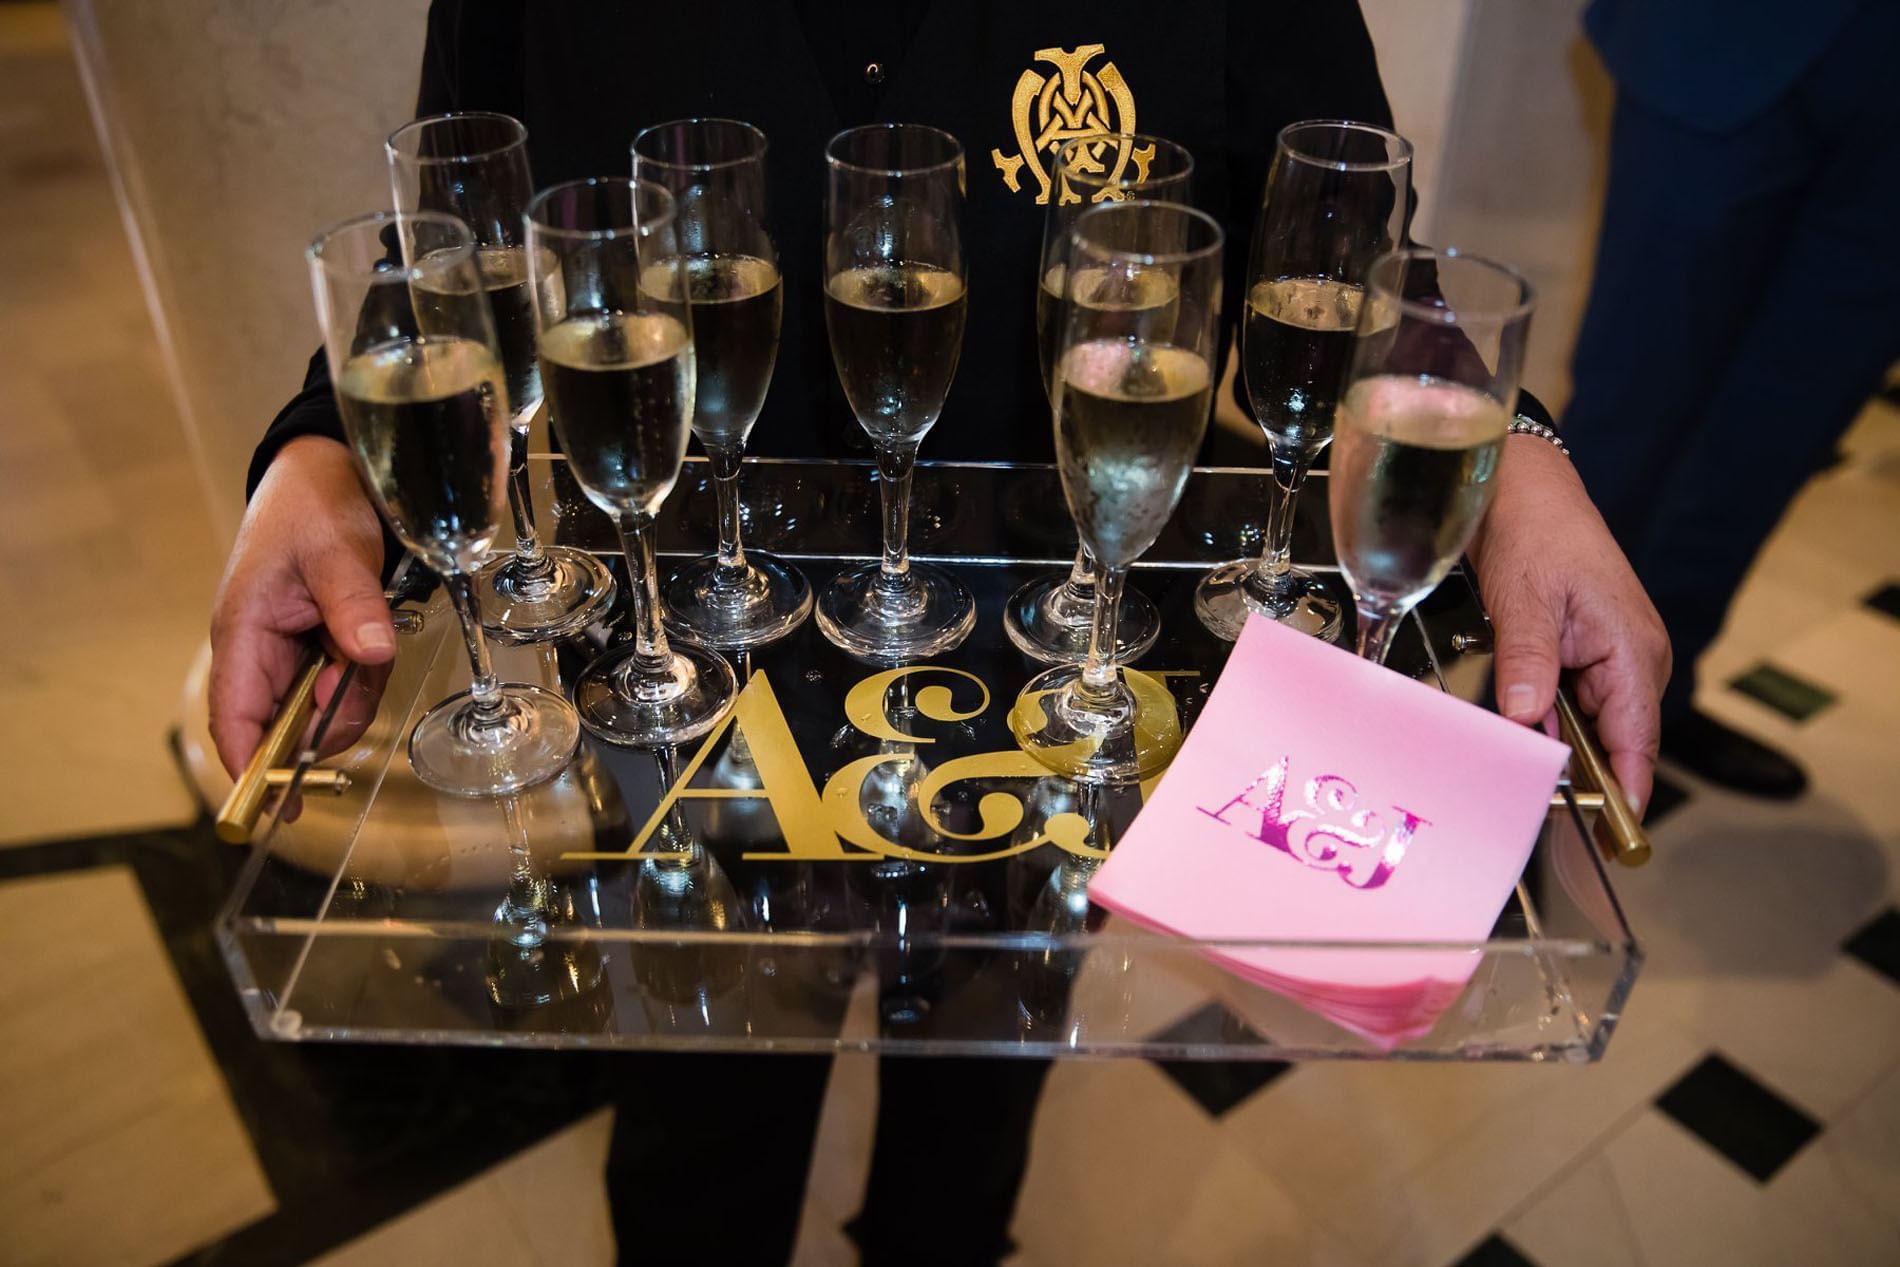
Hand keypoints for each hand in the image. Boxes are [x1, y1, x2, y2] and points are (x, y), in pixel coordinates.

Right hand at [208, 437, 393, 777]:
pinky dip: (367, 673)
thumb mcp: (336, 549)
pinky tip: (374, 638)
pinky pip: (348, 682)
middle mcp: (262, 650)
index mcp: (243, 631)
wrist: (330, 470)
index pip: (235, 716)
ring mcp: (294, 651)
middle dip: (329, 719)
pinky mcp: (324, 646)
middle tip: (357, 675)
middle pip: (288, 724)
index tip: (280, 806)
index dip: (254, 768)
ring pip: (325, 706)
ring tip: (369, 638)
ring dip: (355, 690)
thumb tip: (369, 653)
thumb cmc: (313, 504)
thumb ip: (352, 602)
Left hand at [1467, 435, 1671, 815]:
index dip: (1623, 793)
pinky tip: (1518, 741)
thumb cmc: (1536, 529)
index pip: (1637, 741)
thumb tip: (1527, 720)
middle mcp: (1634, 660)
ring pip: (1588, 728)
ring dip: (1557, 752)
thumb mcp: (1525, 598)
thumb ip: (1529, 661)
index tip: (1610, 840)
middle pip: (1614, 744)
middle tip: (1537, 817)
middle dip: (1581, 781)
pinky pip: (1571, 704)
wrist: (1525, 486)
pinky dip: (1547, 724)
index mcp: (1634, 650)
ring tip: (1520, 787)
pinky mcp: (1585, 652)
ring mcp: (1611, 658)